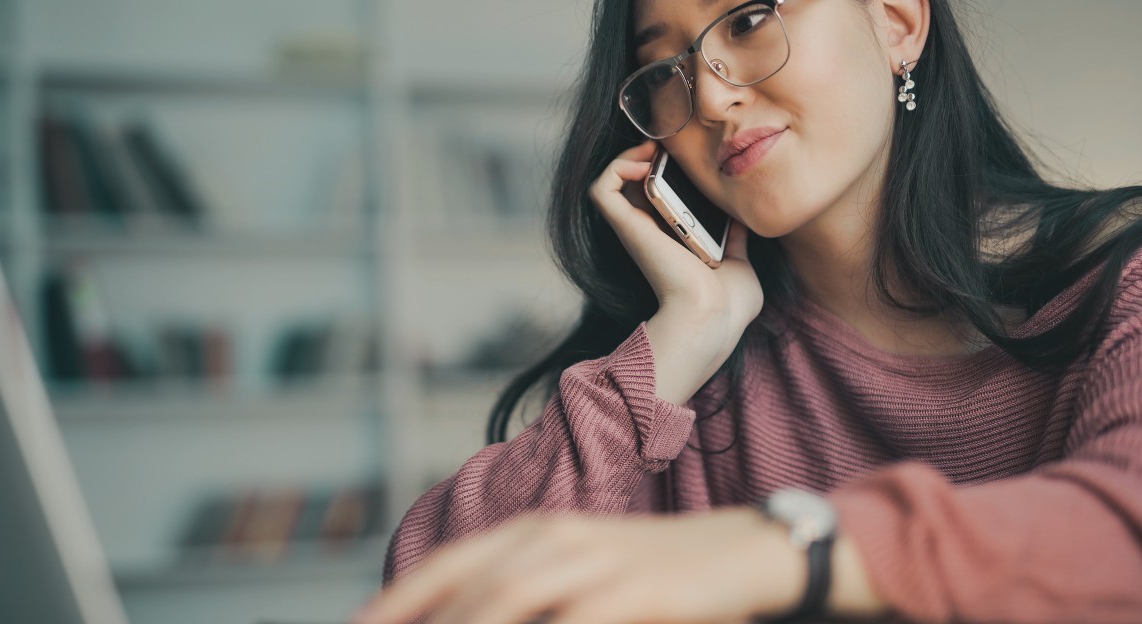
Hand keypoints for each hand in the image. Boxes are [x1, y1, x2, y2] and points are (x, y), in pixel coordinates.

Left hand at [350, 508, 806, 623]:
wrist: (743, 551)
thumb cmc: (656, 570)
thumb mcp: (583, 569)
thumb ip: (531, 591)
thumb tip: (480, 610)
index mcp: (537, 530)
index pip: (449, 564)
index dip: (399, 600)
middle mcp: (556, 539)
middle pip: (469, 591)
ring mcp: (595, 564)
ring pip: (506, 604)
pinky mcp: (634, 593)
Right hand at [588, 140, 762, 332]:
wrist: (713, 315)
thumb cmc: (728, 304)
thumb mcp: (740, 263)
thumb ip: (736, 240)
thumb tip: (741, 219)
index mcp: (674, 241)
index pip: (659, 198)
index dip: (665, 171)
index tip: (687, 156)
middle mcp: (650, 234)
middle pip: (633, 184)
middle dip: (647, 156)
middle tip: (670, 145)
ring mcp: (636, 230)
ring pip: (610, 181)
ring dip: (627, 156)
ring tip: (654, 149)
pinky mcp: (626, 227)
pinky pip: (602, 188)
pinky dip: (616, 166)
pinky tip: (644, 162)